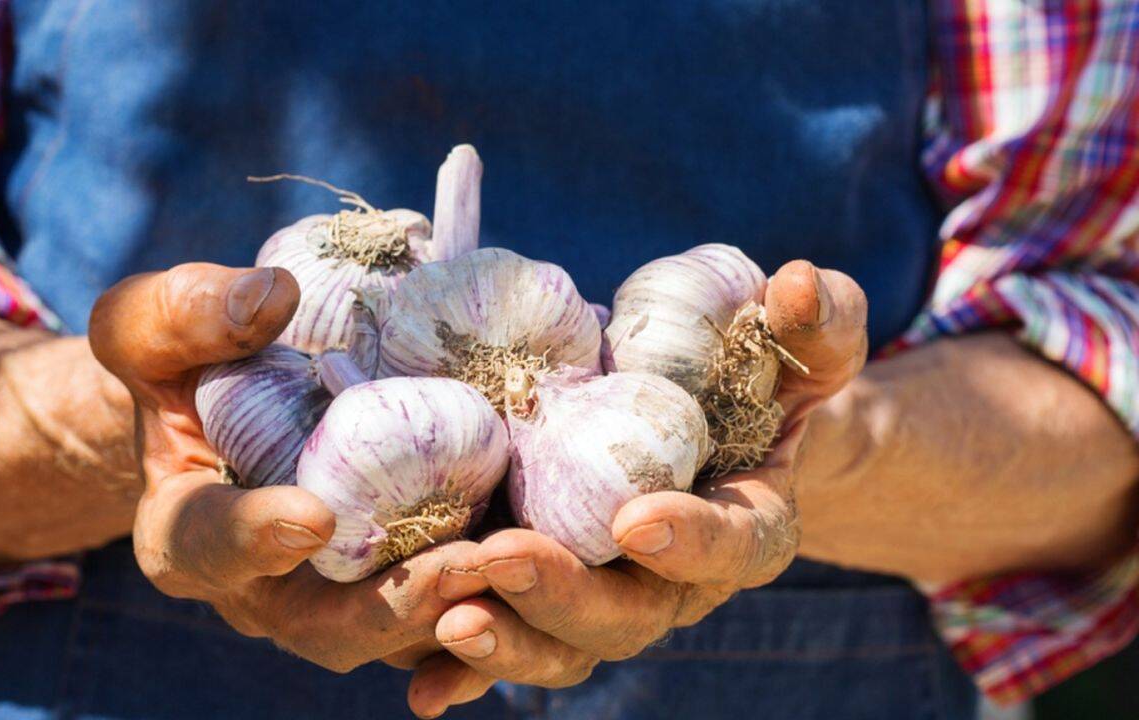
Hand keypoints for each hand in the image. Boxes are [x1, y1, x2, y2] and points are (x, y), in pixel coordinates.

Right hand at [89, 264, 488, 672]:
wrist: (238, 409)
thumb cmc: (189, 365)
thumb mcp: (156, 326)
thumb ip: (189, 314)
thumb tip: (269, 299)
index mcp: (190, 535)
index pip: (208, 546)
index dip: (255, 539)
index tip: (309, 517)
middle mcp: (272, 591)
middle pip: (328, 628)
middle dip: (397, 606)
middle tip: (460, 564)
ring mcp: (348, 601)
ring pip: (409, 638)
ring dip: (472, 612)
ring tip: (526, 566)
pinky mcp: (415, 585)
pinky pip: (465, 616)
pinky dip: (514, 602)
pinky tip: (569, 566)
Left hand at [406, 261, 867, 716]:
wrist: (700, 419)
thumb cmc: (758, 375)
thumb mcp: (802, 341)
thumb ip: (816, 319)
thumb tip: (790, 286)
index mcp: (748, 525)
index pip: (737, 547)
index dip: (693, 542)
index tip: (636, 520)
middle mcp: (677, 582)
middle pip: (633, 615)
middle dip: (568, 594)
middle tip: (505, 557)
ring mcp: (609, 596)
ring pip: (567, 644)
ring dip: (509, 638)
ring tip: (449, 616)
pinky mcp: (547, 599)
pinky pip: (513, 646)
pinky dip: (469, 672)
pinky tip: (423, 689)